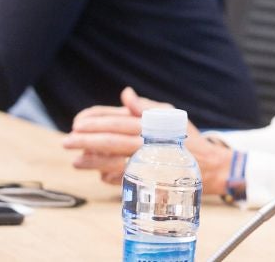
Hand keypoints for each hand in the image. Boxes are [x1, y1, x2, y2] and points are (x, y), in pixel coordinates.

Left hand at [64, 86, 229, 192]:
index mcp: (151, 123)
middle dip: (86, 140)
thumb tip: (125, 93)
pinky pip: (124, 179)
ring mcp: (148, 163)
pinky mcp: (149, 180)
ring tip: (76, 161)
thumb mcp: (169, 115)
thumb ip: (145, 106)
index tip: (77, 122)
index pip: (117, 119)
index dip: (95, 120)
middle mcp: (149, 142)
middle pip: (112, 140)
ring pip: (114, 161)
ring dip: (93, 161)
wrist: (207, 166)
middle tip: (66, 141)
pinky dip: (109, 176)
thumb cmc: (184, 137)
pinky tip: (99, 174)